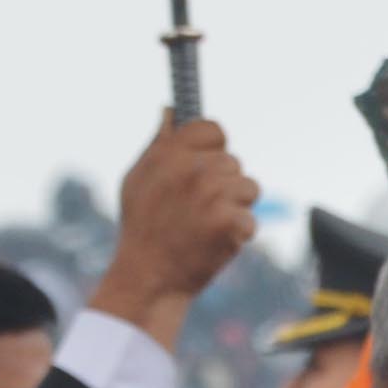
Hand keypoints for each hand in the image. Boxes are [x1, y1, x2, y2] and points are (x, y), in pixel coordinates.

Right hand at [91, 116, 260, 345]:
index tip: (205, 164)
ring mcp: (212, 195)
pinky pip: (250, 218)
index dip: (214, 147)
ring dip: (235, 208)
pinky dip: (238, 233)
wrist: (149, 278)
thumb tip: (170, 110)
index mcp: (169, 153)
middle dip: (224, 184)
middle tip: (199, 208)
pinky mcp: (230, 222)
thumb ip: (159, 144)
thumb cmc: (144, 226)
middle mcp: (191, 169)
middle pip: (234, 161)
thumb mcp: (137, 179)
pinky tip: (214, 242)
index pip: (213, 129)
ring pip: (248, 188)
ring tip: (206, 225)